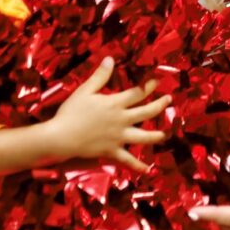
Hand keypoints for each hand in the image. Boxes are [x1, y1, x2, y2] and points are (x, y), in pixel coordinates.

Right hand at [46, 57, 170, 171]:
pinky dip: (138, 166)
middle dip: (160, 105)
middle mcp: (122, 120)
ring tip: (165, 135)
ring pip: (143, 137)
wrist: (61, 137)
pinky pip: (127, 160)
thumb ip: (100, 76)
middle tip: (169, 100)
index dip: (149, 86)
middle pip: (147, 112)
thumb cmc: (71, 112)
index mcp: (115, 104)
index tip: (157, 81)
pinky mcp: (112, 151)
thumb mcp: (85, 91)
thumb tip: (110, 59)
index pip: (137, 93)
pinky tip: (147, 170)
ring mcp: (119, 137)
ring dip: (156, 135)